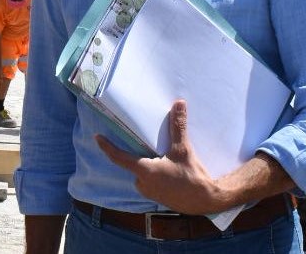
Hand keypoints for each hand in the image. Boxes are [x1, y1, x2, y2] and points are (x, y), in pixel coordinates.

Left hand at [96, 99, 225, 214]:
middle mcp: (143, 183)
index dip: (107, 147)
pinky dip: (154, 171)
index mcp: (145, 171)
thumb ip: (178, 127)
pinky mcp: (158, 196)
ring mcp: (150, 191)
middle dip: (136, 151)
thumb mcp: (183, 150)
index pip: (119, 157)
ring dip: (147, 162)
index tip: (97, 137)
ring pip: (142, 171)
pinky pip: (150, 180)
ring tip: (157, 152)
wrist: (208, 202)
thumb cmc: (192, 177)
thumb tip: (178, 104)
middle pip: (132, 162)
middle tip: (140, 139)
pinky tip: (166, 166)